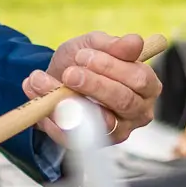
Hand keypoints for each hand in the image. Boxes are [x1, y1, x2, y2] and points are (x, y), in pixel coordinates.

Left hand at [21, 31, 160, 146]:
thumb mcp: (94, 44)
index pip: (138, 79)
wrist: (56, 78)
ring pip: (99, 121)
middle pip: (123, 101)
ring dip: (67, 101)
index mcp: (146, 85)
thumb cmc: (82, 61)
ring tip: (40, 81)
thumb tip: (135, 42)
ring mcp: (117, 131)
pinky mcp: (92, 144)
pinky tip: (38, 99)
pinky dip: (53, 118)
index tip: (82, 55)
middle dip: (93, 85)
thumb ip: (113, 44)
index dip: (110, 66)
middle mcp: (138, 112)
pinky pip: (75, 136)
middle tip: (68, 73)